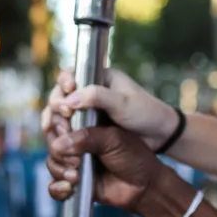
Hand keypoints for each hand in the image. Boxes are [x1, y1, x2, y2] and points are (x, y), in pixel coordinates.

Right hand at [42, 69, 178, 151]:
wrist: (160, 136)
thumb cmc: (146, 113)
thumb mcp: (122, 103)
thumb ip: (96, 97)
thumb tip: (69, 99)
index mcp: (99, 78)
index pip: (71, 74)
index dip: (64, 83)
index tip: (68, 92)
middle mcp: (89, 92)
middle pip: (60, 94)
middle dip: (57, 104)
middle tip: (65, 116)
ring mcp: (87, 111)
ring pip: (60, 113)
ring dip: (55, 121)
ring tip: (60, 132)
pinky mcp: (87, 128)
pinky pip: (67, 129)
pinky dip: (61, 134)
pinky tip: (60, 142)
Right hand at [47, 126, 161, 209]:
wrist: (144, 185)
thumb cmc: (134, 155)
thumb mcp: (113, 139)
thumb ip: (87, 136)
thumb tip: (58, 144)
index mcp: (87, 118)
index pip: (61, 110)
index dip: (58, 117)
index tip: (65, 127)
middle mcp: (77, 136)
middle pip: (51, 136)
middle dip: (58, 148)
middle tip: (75, 159)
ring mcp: (73, 158)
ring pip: (51, 159)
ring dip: (59, 168)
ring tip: (76, 175)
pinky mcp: (72, 179)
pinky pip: (53, 183)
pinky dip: (57, 187)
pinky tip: (70, 188)